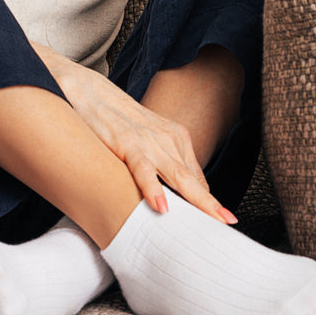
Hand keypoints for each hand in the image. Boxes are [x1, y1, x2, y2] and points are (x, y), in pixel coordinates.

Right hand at [56, 63, 237, 225]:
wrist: (86, 90)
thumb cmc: (114, 121)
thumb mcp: (145, 142)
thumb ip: (161, 166)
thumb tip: (173, 199)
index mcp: (175, 138)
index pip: (196, 179)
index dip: (208, 203)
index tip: (222, 224)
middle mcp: (167, 139)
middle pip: (195, 180)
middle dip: (213, 204)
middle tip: (229, 223)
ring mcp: (148, 140)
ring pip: (178, 176)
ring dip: (197, 200)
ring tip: (212, 220)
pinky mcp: (126, 142)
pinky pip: (143, 169)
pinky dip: (153, 188)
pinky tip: (161, 206)